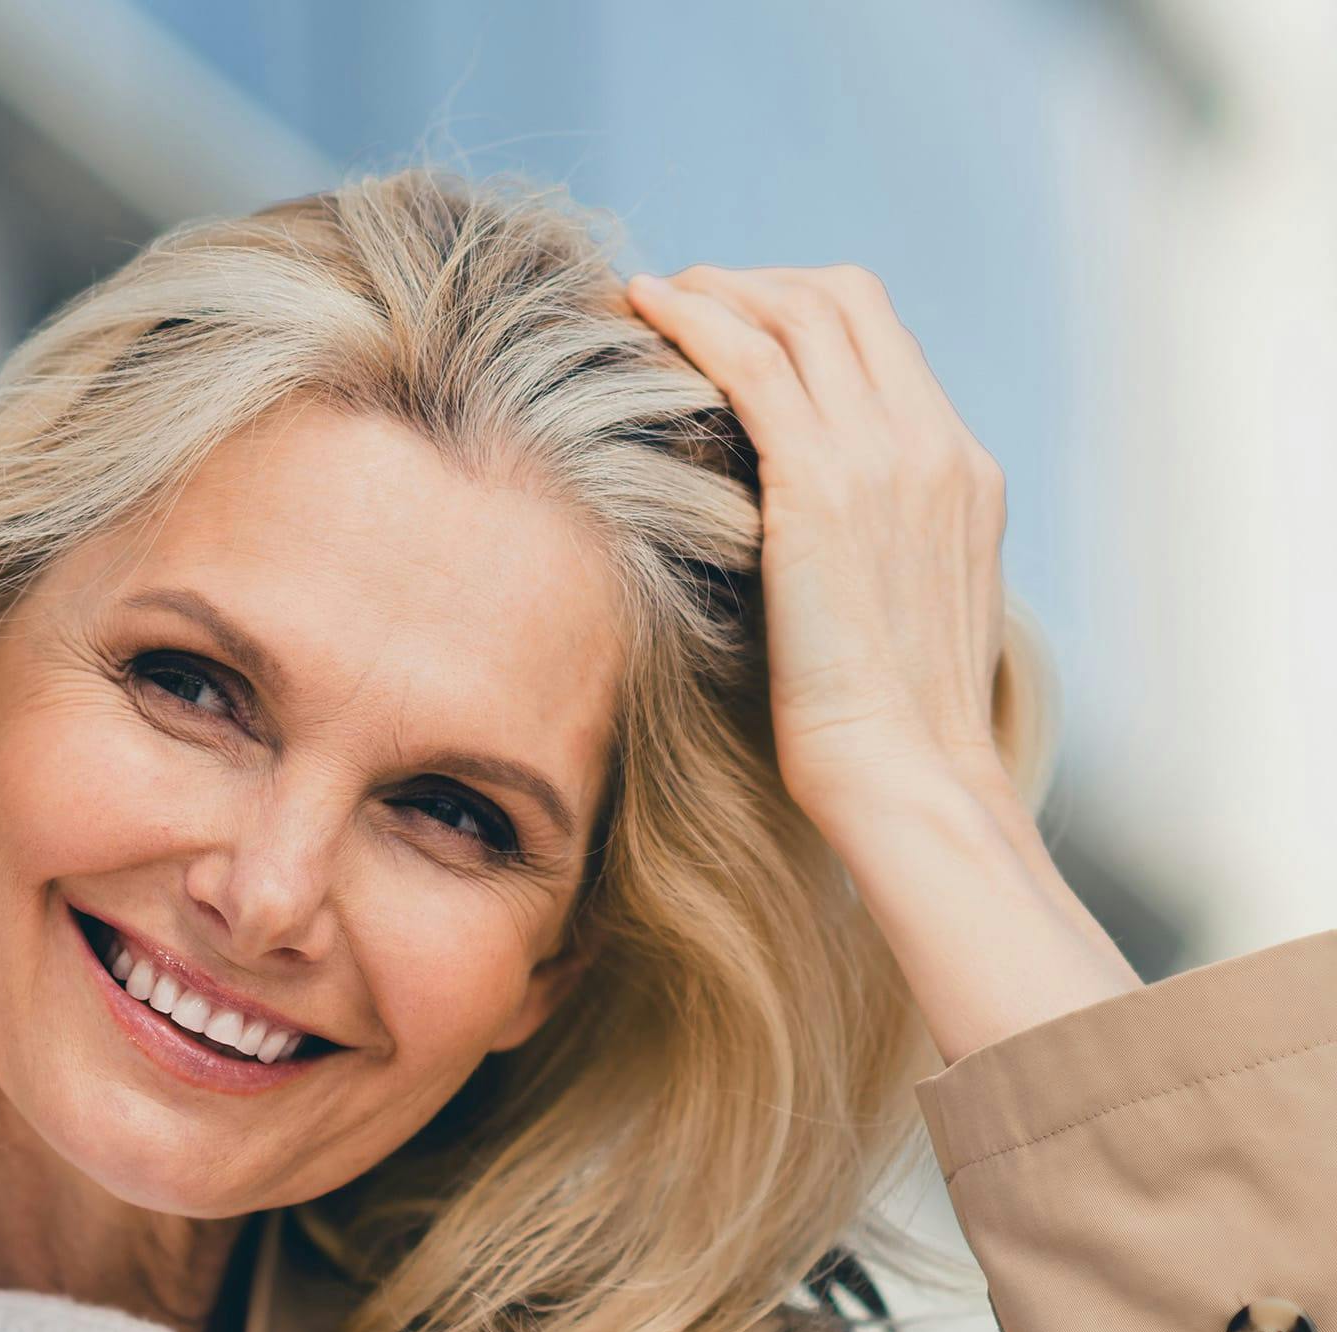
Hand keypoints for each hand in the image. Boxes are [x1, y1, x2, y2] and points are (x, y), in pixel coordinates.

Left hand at [623, 263, 1010, 826]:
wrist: (906, 775)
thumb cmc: (886, 732)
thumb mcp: (898, 616)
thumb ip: (870, 552)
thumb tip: (802, 542)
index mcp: (962, 472)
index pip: (884, 340)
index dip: (801, 309)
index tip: (733, 323)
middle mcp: (933, 447)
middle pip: (845, 300)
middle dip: (756, 282)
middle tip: (683, 298)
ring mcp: (886, 459)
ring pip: (798, 313)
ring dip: (717, 289)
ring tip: (651, 300)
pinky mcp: (821, 487)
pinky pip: (754, 362)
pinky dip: (696, 319)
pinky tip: (643, 310)